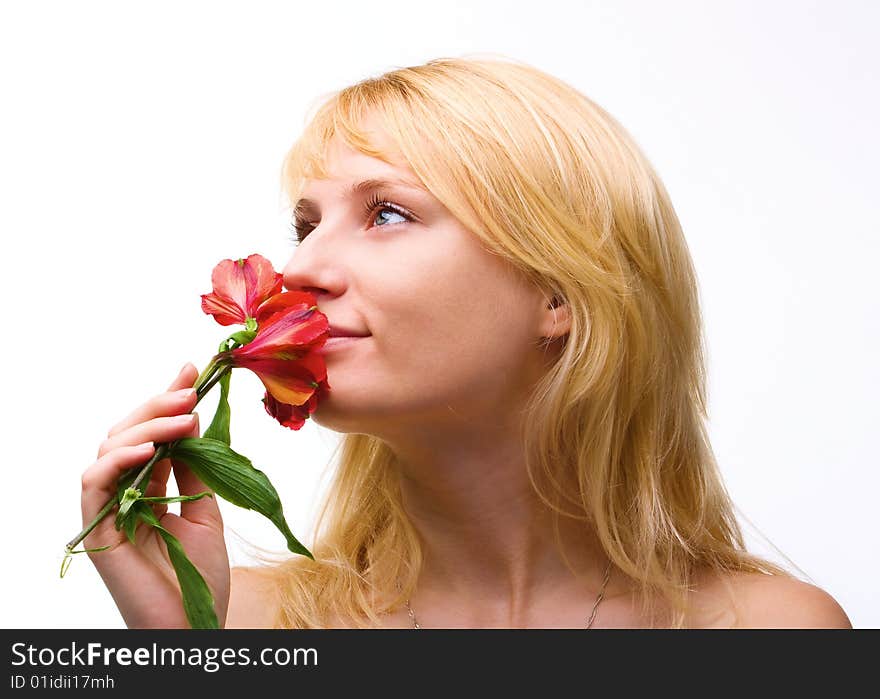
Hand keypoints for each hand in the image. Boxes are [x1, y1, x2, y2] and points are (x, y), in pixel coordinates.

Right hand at [80, 363, 230, 627]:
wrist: (196, 624)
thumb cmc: (200, 575)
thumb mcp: (206, 511)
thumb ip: (194, 471)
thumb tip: (194, 427)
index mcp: (148, 487)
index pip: (152, 434)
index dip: (166, 399)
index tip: (191, 369)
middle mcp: (124, 493)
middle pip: (127, 434)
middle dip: (159, 406)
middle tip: (190, 390)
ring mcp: (108, 509)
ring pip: (110, 449)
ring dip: (147, 427)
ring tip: (185, 417)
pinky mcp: (97, 529)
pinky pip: (95, 482)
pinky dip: (119, 459)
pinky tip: (150, 448)